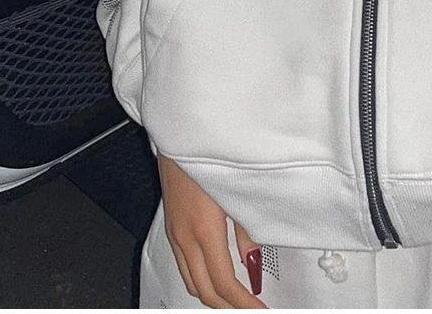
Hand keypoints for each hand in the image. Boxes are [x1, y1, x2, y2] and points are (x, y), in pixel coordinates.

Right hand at [157, 152, 266, 307]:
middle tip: (251, 309)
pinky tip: (216, 275)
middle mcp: (185, 236)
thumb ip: (246, 227)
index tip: (258, 310)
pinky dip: (200, 278)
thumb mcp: (236, 190)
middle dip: (227, 306)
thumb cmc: (207, 154)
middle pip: (204, 290)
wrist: (179, 136)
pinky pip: (183, 264)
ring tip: (238, 298)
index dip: (243, 303)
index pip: (224, 283)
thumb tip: (253, 256)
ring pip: (191, 280)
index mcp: (204, 229)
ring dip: (212, 295)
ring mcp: (175, 233)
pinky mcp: (173, 225)